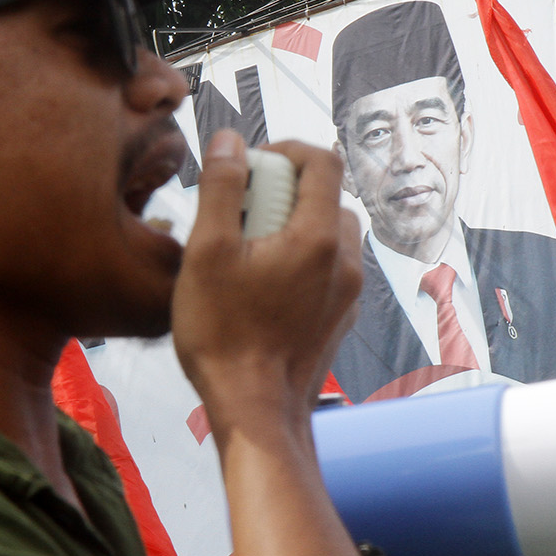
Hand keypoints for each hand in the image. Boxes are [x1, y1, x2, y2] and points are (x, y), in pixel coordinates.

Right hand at [172, 130, 361, 442]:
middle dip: (283, 191)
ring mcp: (348, 292)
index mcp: (318, 236)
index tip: (248, 166)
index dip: (285, 150)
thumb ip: (221, 189)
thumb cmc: (226, 337)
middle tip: (238, 213)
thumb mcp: (207, 253)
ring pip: (328, 233)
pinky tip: (260, 286)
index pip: (322, 161)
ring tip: (246, 252)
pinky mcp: (341, 317)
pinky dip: (300, 260)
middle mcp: (344, 261)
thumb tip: (229, 142)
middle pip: (326, 196)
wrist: (256, 413)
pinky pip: (326, 269)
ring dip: (291, 226)